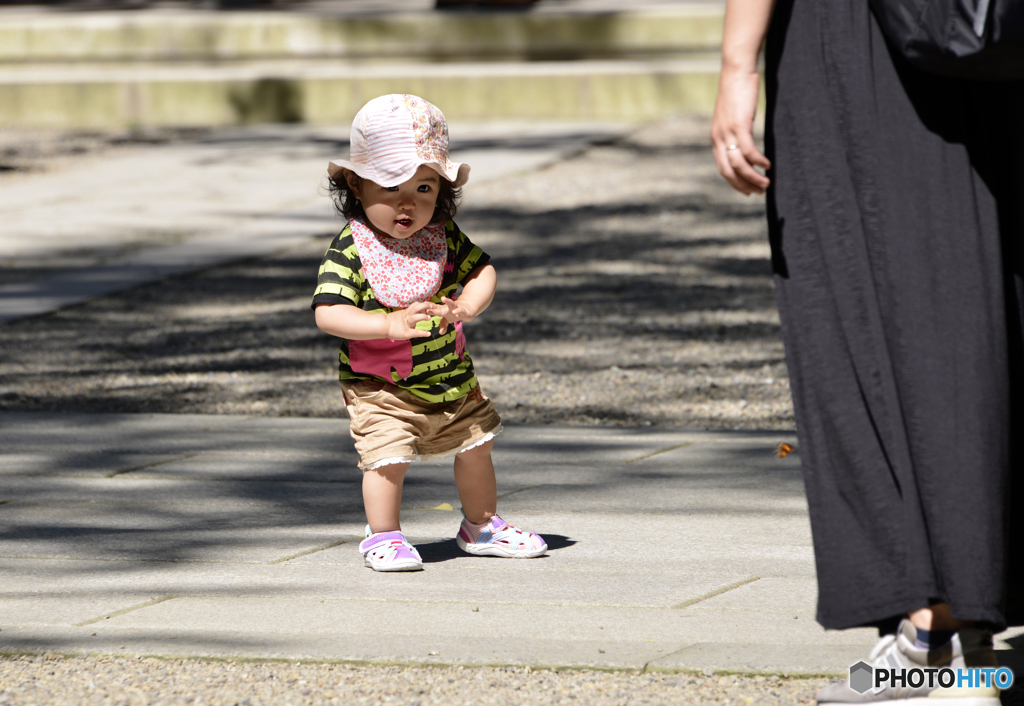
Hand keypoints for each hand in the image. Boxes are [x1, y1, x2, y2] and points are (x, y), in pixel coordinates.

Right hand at [384, 302, 433, 339]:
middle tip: (433, 306)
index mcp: (406, 313)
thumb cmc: (391, 322)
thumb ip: (408, 313)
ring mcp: (406, 325)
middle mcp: (407, 317)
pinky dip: (422, 333)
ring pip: (415, 318)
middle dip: (425, 306)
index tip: (430, 303)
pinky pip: (415, 332)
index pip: (415, 306)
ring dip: (423, 316)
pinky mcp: (406, 333)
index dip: (423, 304)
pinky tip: (428, 334)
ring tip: (430, 318)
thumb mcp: (401, 315)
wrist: (382, 326)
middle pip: (416, 309)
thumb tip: (415, 310)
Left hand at [429, 296, 477, 334]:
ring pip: (451, 303)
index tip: (420, 310)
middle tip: (427, 308)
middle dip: (434, 308)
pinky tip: (456, 312)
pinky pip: (460, 310)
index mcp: (443, 310)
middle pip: (440, 307)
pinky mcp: (463, 310)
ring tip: (443, 299)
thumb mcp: (447, 321)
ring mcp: (456, 308)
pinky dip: (458, 310)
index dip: (428, 310)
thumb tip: (440, 333)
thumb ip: (443, 326)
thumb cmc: (454, 314)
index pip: (434, 309)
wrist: (467, 310)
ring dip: (447, 301)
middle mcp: (448, 308)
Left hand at [712, 66, 770, 195]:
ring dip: (753, 177)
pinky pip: (748, 150)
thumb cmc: (737, 91)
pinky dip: (758, 161)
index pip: (723, 169)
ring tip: (766, 183)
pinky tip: (767, 165)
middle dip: (744, 185)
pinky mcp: (739, 125)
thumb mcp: (733, 116)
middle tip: (759, 192)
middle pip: (728, 171)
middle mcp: (718, 138)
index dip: (734, 183)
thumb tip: (745, 142)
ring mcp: (727, 132)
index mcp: (716, 138)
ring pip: (739, 164)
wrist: (736, 71)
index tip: (747, 191)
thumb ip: (736, 131)